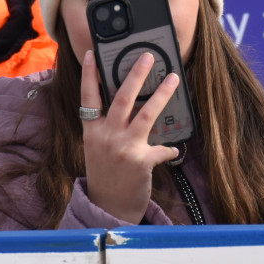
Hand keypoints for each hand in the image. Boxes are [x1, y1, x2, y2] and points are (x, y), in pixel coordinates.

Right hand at [80, 51, 179, 223]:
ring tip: (173, 78)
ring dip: (162, 94)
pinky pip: (162, 148)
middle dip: (136, 74)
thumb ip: (108, 127)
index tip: (91, 54)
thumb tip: (129, 105)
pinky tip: (175, 149)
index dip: (88, 74)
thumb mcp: (97, 149)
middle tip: (148, 56)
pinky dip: (169, 148)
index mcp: (92, 131)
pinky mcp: (141, 161)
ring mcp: (123, 148)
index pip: (88, 97)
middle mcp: (106, 136)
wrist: (108, 209)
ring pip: (146, 113)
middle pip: (122, 98)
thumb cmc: (105, 175)